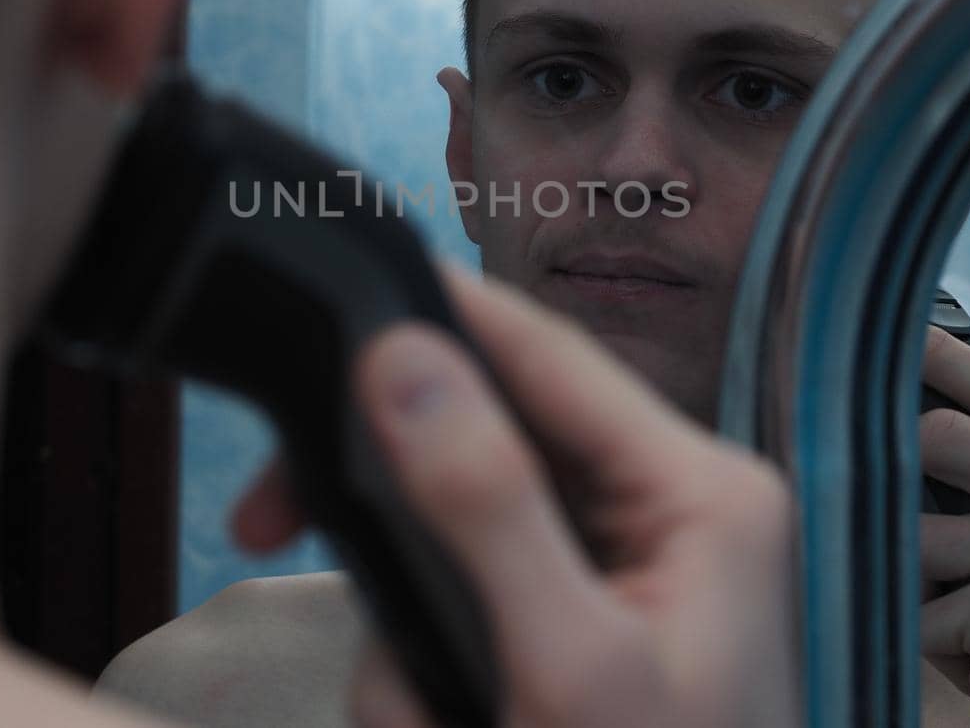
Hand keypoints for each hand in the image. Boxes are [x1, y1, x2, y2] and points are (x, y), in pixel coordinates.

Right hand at [234, 269, 800, 727]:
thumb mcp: (566, 667)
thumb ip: (484, 506)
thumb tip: (404, 361)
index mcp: (699, 493)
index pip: (548, 356)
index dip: (441, 313)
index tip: (341, 284)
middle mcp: (666, 514)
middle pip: (490, 440)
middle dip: (393, 507)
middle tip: (270, 522)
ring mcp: (620, 575)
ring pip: (459, 530)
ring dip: (406, 619)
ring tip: (421, 712)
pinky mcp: (576, 630)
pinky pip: (468, 604)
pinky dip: (425, 665)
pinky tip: (435, 720)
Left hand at [918, 328, 969, 727]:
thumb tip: (914, 410)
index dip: (938, 355)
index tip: (888, 333)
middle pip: (937, 435)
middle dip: (902, 479)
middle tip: (920, 527)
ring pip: (911, 530)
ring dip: (918, 580)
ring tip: (968, 612)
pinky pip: (916, 607)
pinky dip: (928, 639)